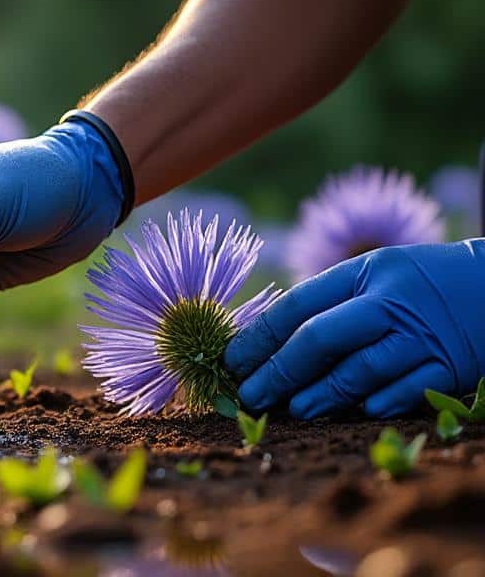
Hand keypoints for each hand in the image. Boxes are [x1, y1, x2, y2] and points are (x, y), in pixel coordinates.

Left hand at [225, 240, 484, 418]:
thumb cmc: (417, 283)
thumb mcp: (373, 274)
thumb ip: (329, 303)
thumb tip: (265, 345)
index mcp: (363, 274)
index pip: (299, 305)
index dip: (260, 336)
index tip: (232, 361)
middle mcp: (390, 302)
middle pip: (322, 337)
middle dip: (279, 369)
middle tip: (251, 395)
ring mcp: (422, 335)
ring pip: (362, 368)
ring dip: (323, 392)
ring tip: (294, 408)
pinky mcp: (453, 365)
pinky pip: (411, 388)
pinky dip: (384, 399)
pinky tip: (359, 410)